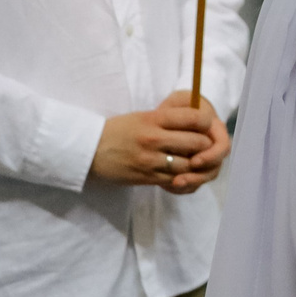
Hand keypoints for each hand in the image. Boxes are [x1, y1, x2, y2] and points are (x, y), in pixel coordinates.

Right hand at [90, 92, 226, 193]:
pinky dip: (183, 177)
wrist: (89, 150)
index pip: (195, 118)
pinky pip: (176, 179)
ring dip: (195, 164)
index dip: (206, 123)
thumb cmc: (117, 131)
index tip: (204, 127)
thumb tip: (198, 121)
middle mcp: (154, 138)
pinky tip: (180, 173)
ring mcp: (151, 160)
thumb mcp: (142, 117)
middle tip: (201, 147)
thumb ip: (168, 119)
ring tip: (192, 160)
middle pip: (198, 143)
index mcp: (154, 118)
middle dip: (205, 146)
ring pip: (190, 164)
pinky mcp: (147, 177)